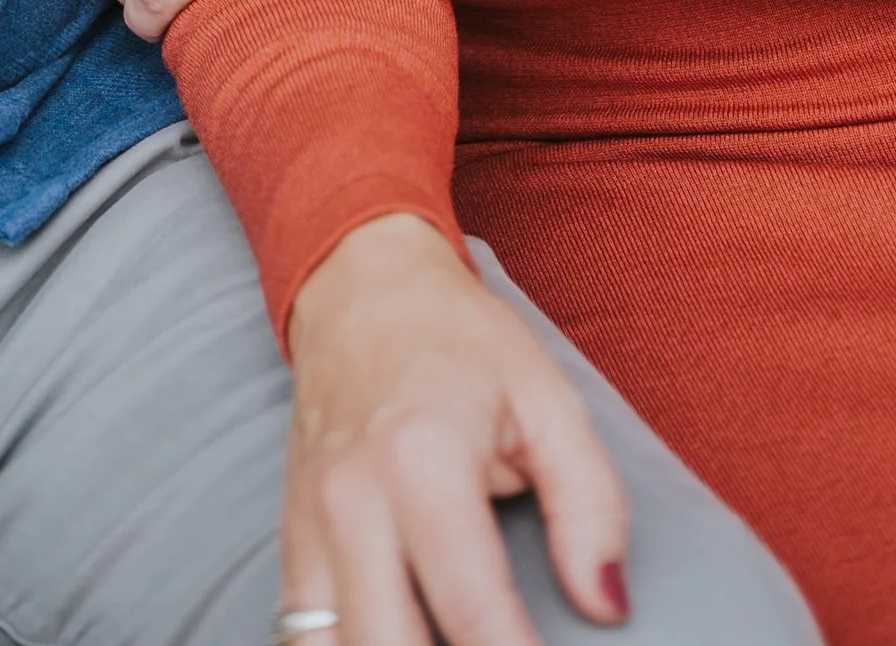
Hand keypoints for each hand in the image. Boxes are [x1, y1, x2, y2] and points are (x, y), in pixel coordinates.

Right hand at [284, 213, 629, 645]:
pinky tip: (393, 644)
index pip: (473, 610)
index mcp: (422, 459)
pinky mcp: (290, 540)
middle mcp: (353, 500)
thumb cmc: (459, 341)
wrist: (359, 285)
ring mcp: (310, 524)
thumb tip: (606, 602)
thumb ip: (590, 504)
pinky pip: (303, 633)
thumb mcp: (548, 399)